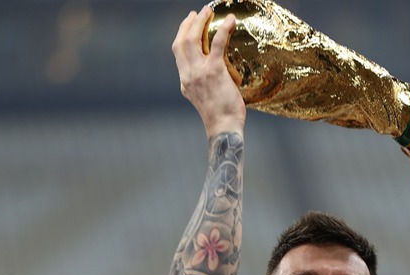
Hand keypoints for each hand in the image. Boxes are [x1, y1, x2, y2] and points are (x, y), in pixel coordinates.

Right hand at [172, 8, 245, 136]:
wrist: (223, 127)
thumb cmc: (220, 117)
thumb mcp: (205, 99)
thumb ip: (203, 86)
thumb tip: (212, 78)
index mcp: (184, 81)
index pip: (178, 53)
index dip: (182, 35)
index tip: (189, 25)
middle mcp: (188, 75)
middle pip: (181, 41)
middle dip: (188, 24)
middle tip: (198, 13)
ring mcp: (199, 72)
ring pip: (193, 38)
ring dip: (201, 21)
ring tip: (208, 11)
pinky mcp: (214, 71)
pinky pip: (218, 43)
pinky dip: (224, 29)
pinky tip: (231, 20)